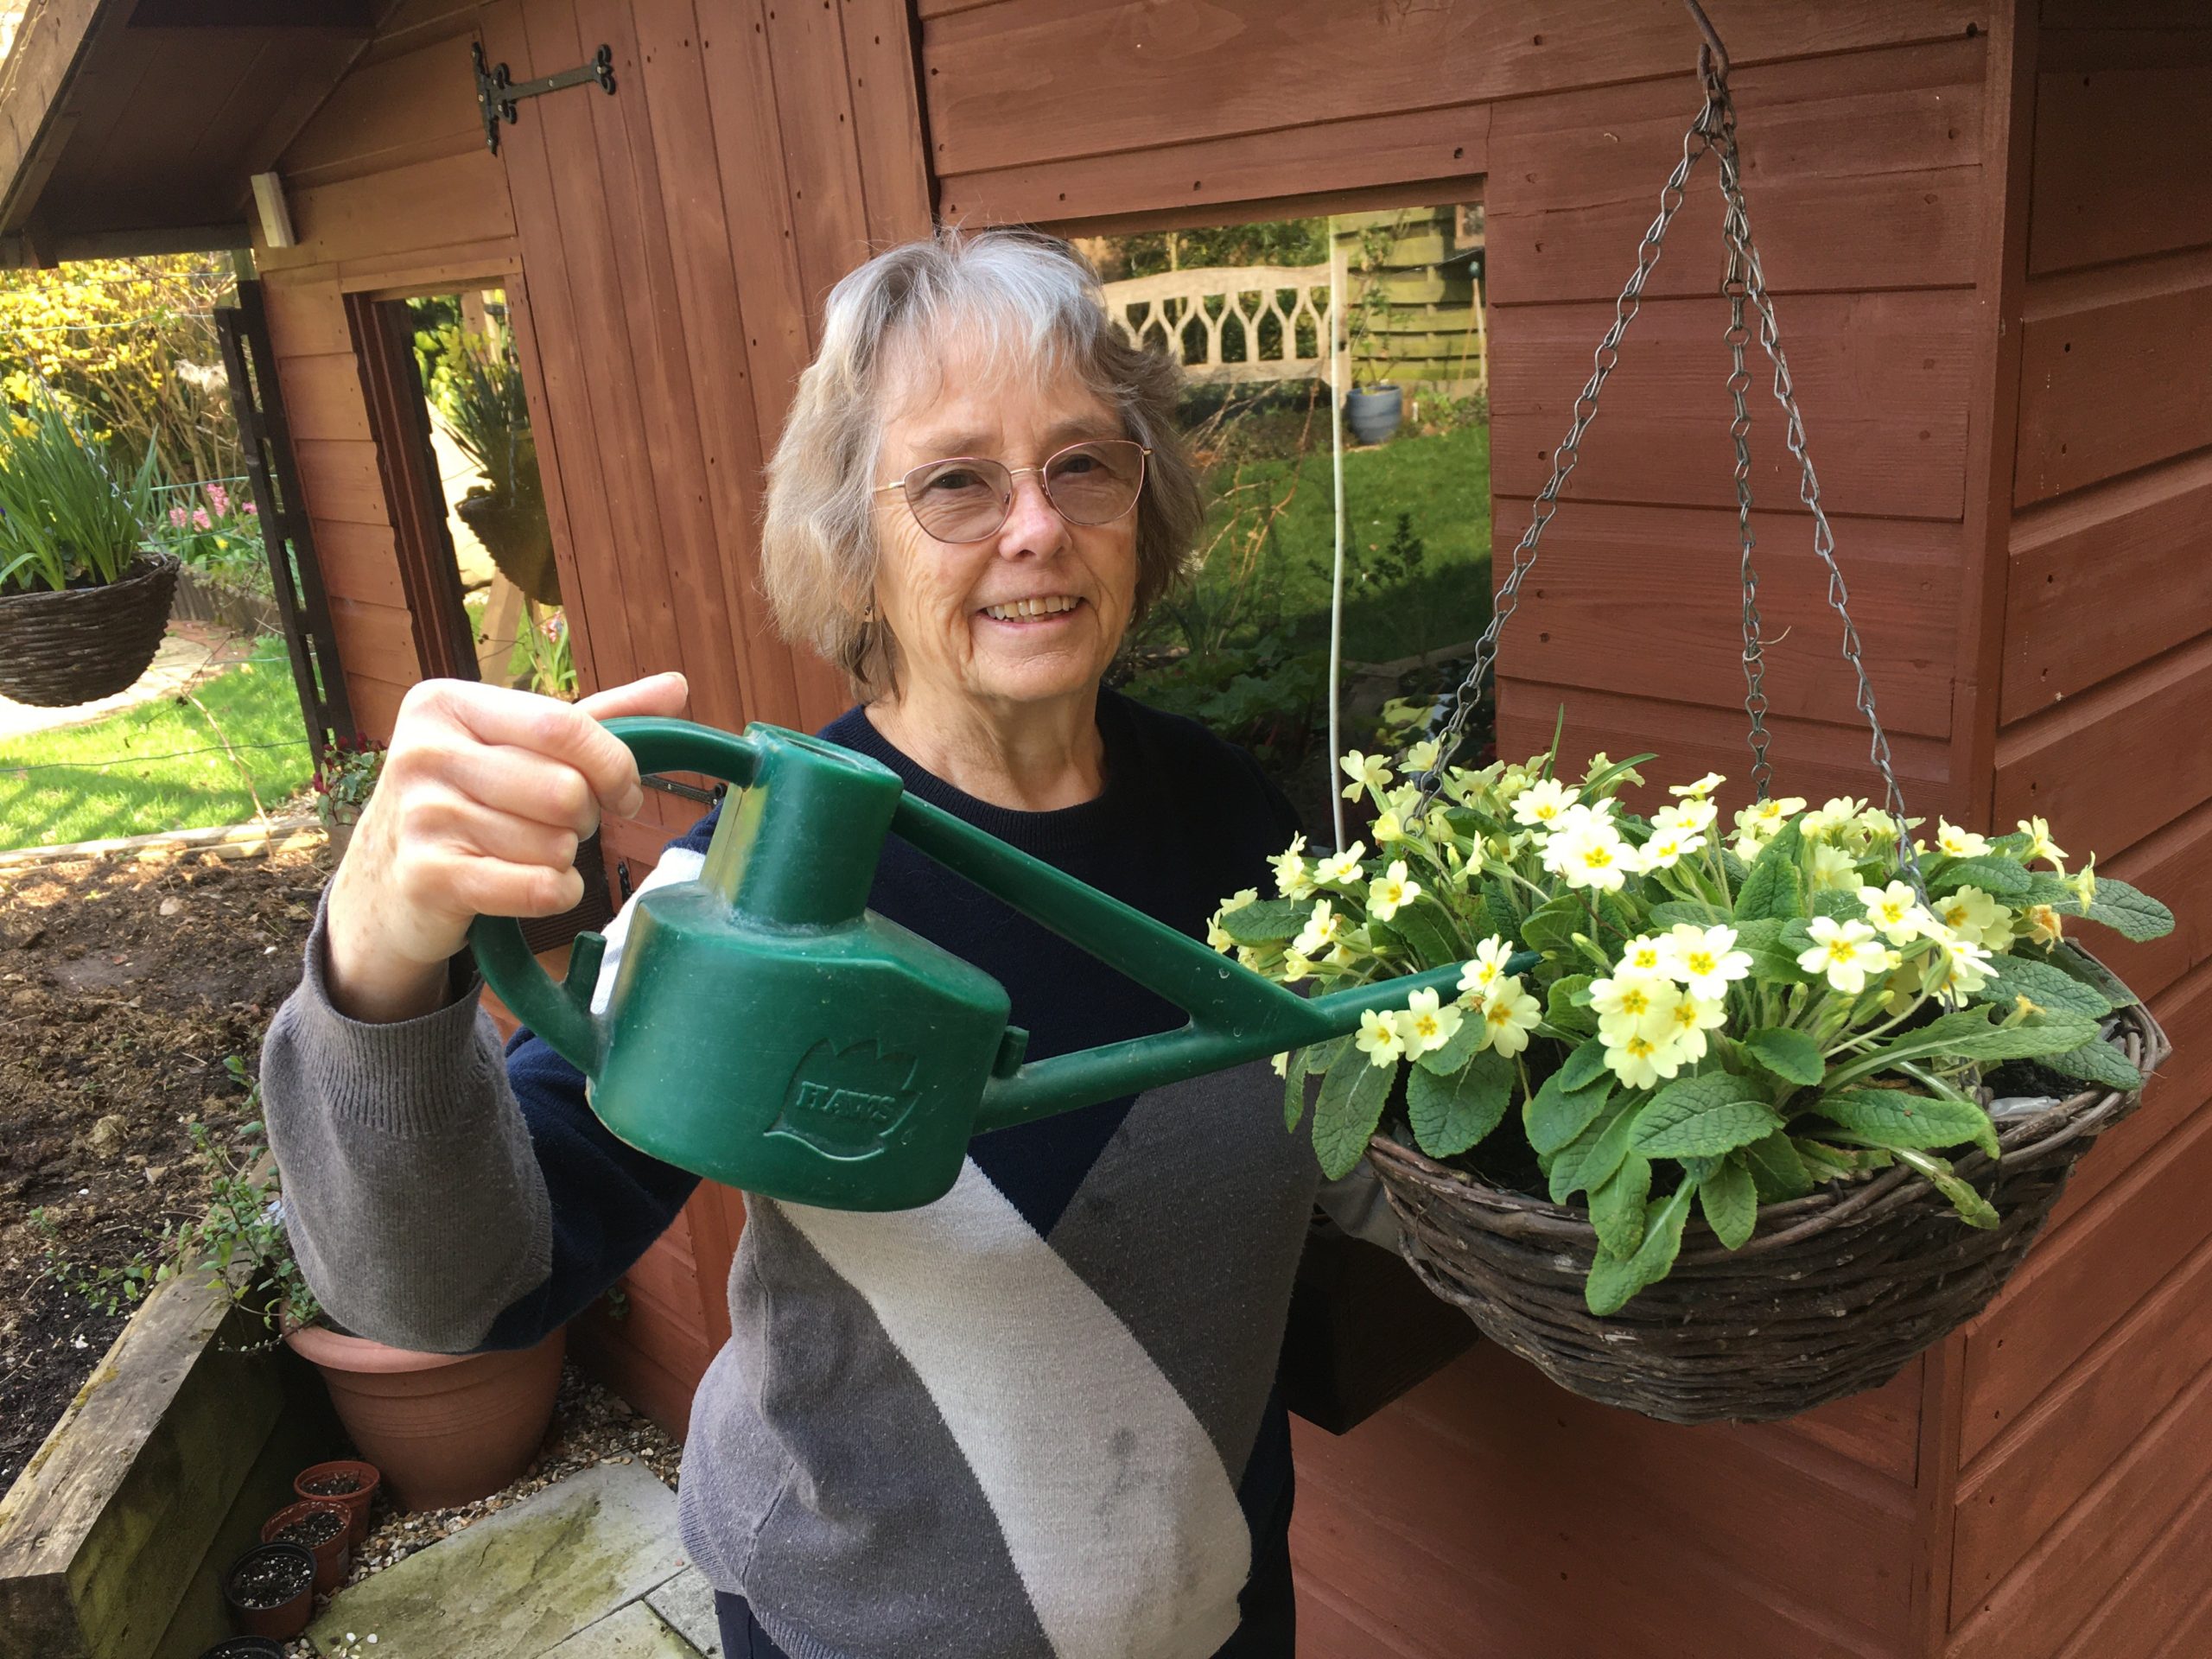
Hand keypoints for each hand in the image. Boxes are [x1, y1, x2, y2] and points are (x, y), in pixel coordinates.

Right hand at [323, 672, 689, 1021]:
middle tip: (561, 825)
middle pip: (566, 791)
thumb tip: (678, 685)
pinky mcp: (428, 877)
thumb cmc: (471, 799)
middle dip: (586, 818)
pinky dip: (556, 894)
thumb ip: (597, 717)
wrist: (388, 878)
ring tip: (527, 852)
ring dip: (563, 858)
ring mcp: (421, 816)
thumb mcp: (519, 745)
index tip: (625, 792)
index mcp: (447, 703)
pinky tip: (533, 886)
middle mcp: (424, 752)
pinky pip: (538, 889)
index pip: (564, 726)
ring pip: (555, 845)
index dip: (615, 766)